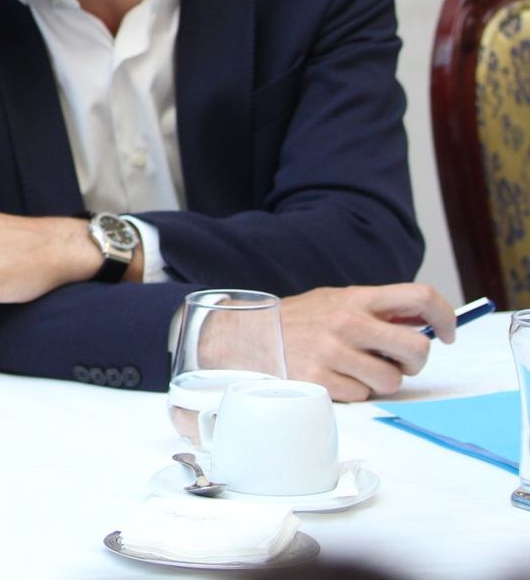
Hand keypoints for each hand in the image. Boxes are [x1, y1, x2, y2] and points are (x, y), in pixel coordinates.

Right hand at [279, 284, 454, 399]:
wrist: (247, 337)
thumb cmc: (298, 321)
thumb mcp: (335, 302)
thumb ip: (375, 310)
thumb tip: (423, 324)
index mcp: (356, 298)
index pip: (420, 296)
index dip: (445, 315)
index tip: (447, 333)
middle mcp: (347, 322)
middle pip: (417, 348)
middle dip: (415, 361)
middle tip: (399, 362)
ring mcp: (334, 353)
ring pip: (392, 380)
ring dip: (381, 380)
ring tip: (357, 370)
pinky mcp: (321, 380)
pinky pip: (362, 395)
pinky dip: (354, 391)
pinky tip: (334, 378)